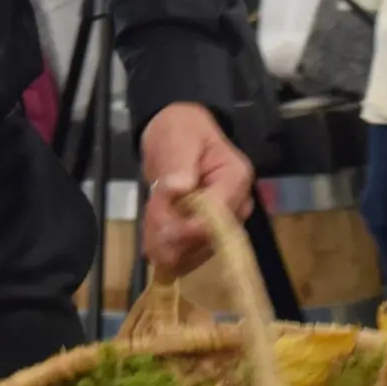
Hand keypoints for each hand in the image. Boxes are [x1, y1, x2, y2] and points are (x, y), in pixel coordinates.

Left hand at [140, 102, 254, 277]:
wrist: (177, 136)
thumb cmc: (181, 132)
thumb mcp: (178, 141)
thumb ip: (178, 167)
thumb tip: (179, 189)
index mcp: (236, 178)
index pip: (217, 216)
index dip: (188, 228)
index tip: (160, 226)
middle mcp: (237, 206)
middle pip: (207, 239)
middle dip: (172, 237)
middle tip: (149, 224)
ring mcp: (225, 223)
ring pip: (194, 252)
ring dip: (166, 244)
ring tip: (149, 224)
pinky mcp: (209, 234)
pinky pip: (187, 253)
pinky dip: (165, 247)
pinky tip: (153, 234)